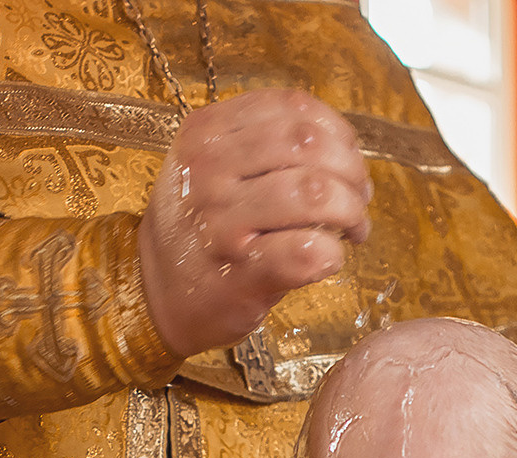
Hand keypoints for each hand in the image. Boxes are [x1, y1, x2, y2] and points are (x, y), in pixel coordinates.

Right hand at [139, 89, 372, 357]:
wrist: (157, 291)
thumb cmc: (201, 226)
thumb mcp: (212, 164)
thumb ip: (266, 141)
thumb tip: (344, 147)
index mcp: (207, 132)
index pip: (294, 107)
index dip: (337, 131)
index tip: (348, 158)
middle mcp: (209, 169)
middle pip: (311, 146)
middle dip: (351, 171)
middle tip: (358, 198)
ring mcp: (222, 221)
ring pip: (316, 193)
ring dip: (352, 213)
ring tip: (352, 229)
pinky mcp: (242, 272)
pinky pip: (310, 250)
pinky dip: (333, 254)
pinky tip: (329, 258)